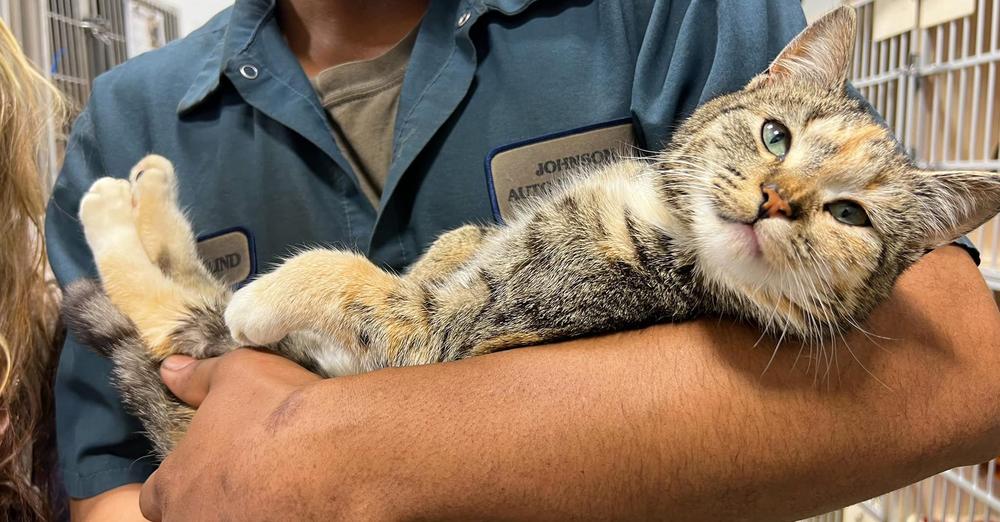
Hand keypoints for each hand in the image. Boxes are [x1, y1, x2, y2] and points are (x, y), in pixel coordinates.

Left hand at [138, 349, 320, 520]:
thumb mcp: (237, 375)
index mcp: (175, 483)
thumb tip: (171, 370)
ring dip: (242, 511)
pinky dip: (280, 515)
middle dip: (210, 501)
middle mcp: (192, 519)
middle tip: (245, 479)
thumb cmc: (280, 411)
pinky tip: (300, 502)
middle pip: (189, 516)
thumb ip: (198, 378)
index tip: (206, 467)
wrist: (338, 451)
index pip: (153, 496)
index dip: (180, 480)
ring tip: (277, 491)